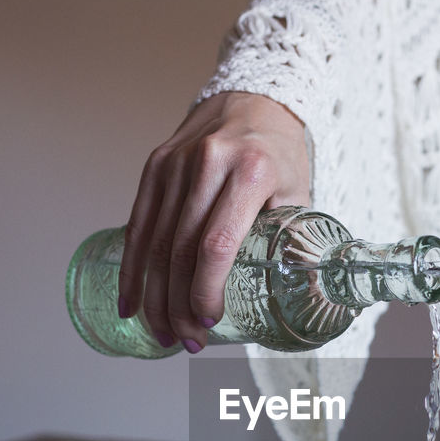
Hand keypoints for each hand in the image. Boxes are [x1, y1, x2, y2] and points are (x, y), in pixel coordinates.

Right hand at [118, 92, 309, 351]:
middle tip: (187, 342)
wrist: (253, 98)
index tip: (208, 323)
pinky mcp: (155, 165)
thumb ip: (297, 241)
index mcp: (251, 171)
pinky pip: (137, 224)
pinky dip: (132, 268)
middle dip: (179, 305)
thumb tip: (308, 300)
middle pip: (182, 249)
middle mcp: (208, 164)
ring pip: (156, 242)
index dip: (207, 290)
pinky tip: (131, 302)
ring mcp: (176, 163)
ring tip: (163, 333)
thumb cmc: (280, 154)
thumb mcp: (299, 193)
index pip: (218, 243)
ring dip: (155, 296)